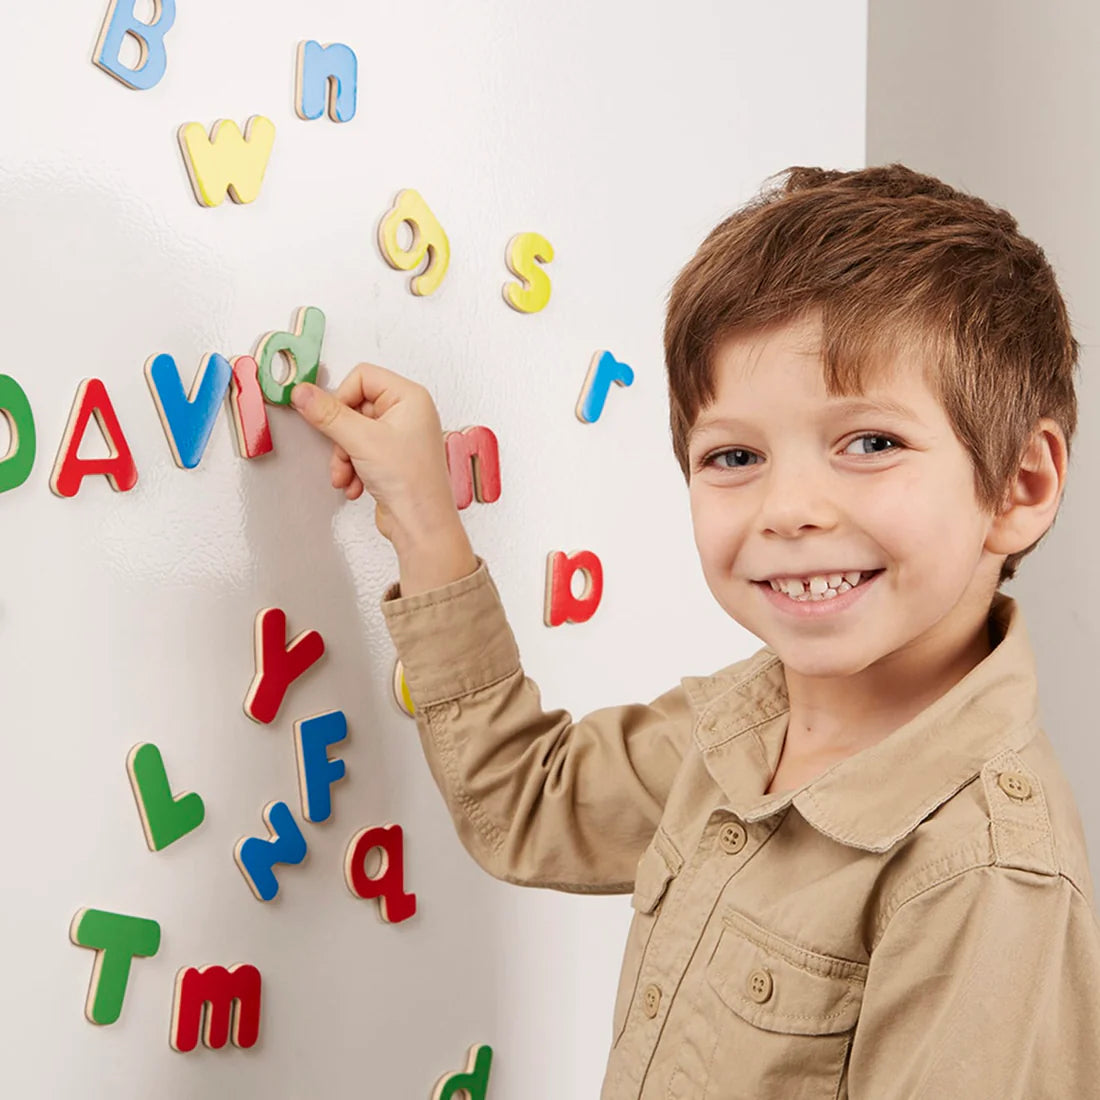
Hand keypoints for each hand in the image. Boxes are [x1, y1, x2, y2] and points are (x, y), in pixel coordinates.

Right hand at [289, 364, 457, 550]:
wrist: (421, 525)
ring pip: (353, 432)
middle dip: (341, 436)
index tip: (332, 419)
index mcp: (410, 397)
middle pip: (354, 406)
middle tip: (344, 453)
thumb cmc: (411, 483)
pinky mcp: (391, 458)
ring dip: (344, 456)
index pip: (362, 376)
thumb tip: (303, 392)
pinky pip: (359, 452)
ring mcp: (400, 437)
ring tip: (347, 475)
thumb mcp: (361, 441)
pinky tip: (355, 485)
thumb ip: (328, 414)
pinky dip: (352, 468)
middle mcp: (408, 413)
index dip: (341, 398)